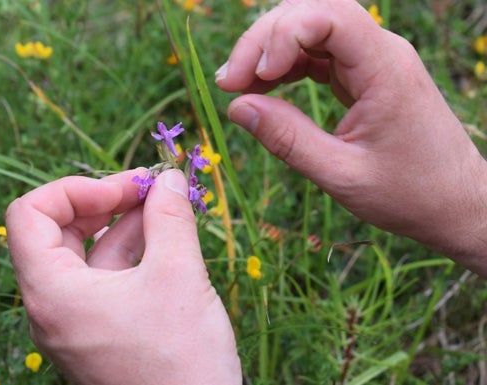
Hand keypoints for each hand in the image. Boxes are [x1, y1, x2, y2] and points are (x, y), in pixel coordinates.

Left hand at [5, 169, 241, 384]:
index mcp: (52, 293)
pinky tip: (164, 236)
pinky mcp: (98, 332)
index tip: (124, 189)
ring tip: (165, 205)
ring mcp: (74, 323)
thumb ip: (169, 217)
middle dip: (104, 201)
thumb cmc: (181, 360)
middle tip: (149, 188)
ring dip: (123, 223)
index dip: (74, 189)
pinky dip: (130, 252)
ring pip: (87, 255)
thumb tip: (166, 177)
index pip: (28, 215)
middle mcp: (52, 308)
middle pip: (57, 231)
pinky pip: (104, 280)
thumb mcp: (178, 275)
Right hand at [216, 0, 486, 273]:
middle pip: (314, 13)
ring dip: (271, 50)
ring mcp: (374, 61)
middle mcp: (382, 53)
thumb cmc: (408, 194)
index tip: (253, 77)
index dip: (283, 34)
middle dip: (265, 40)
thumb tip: (236, 107)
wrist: (455, 202)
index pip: (330, 16)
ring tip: (237, 85)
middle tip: (228, 81)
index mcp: (385, 70)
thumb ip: (287, 139)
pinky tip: (265, 86)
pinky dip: (288, 65)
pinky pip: (320, 53)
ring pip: (312, 29)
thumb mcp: (341, 175)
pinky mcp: (366, 75)